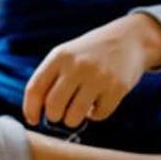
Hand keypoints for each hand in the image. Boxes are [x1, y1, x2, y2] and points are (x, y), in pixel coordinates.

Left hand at [22, 13, 160, 127]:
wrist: (130, 40)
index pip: (35, 88)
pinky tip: (97, 102)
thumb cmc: (90, 53)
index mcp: (59, 56)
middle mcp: (77, 65)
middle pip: (53, 106)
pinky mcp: (117, 87)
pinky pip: (99, 115)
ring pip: (74, 116)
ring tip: (77, 111)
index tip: (33, 119)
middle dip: (54, 117)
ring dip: (73, 120)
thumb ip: (49, 78)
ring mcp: (98, 76)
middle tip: (60, 115)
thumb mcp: (66, 55)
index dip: (30, 109)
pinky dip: (96, 115)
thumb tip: (34, 113)